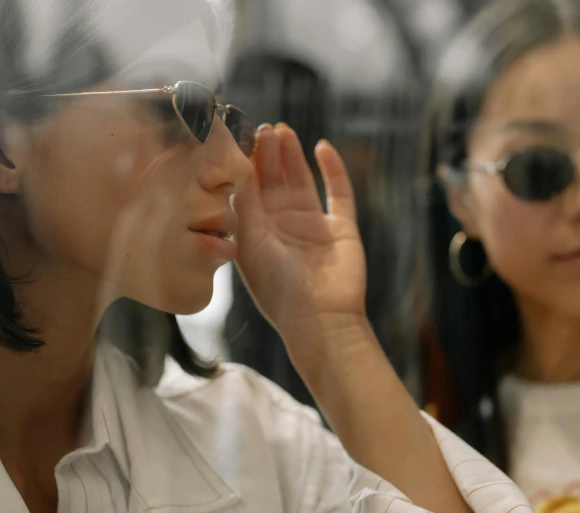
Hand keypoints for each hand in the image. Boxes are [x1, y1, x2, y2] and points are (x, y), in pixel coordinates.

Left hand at [233, 124, 366, 350]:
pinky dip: (333, 170)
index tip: (240, 136)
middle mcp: (282, 227)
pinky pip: (338, 193)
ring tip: (284, 131)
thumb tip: (237, 164)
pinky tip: (323, 148)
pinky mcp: (341, 228)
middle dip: (268, 154)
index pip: (248, 190)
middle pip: (274, 181)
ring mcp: (313, 226)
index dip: (245, 164)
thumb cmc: (277, 287)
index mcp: (255, 233)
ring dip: (292, 157)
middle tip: (263, 128)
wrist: (320, 318)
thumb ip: (245, 204)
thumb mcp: (251, 243)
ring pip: (302, 181)